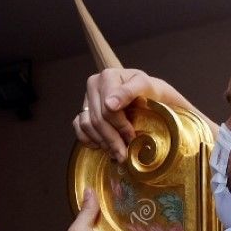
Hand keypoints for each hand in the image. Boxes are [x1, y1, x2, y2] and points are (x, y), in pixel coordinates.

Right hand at [74, 68, 190, 160]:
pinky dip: (90, 140)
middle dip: (112, 140)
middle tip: (124, 154)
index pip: (108, 108)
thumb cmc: (151, 93)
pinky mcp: (83, 110)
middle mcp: (94, 85)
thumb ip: (129, 92)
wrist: (151, 97)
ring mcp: (87, 98)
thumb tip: (109, 104)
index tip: (132, 138)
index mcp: (109, 76)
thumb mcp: (147, 88)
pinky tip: (104, 146)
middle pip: (98, 119)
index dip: (121, 126)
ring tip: (117, 152)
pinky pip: (79, 128)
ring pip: (87, 126)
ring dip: (103, 142)